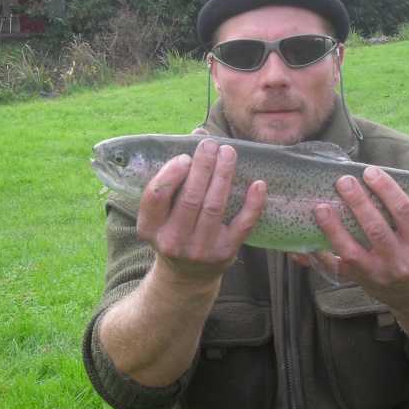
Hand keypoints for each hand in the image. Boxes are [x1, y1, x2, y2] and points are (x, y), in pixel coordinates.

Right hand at [136, 138, 266, 287]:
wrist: (187, 276)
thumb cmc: (174, 229)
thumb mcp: (164, 210)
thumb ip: (176, 173)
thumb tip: (197, 133)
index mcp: (150, 227)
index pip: (156, 196)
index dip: (172, 173)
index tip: (185, 156)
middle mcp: (172, 241)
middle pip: (191, 198)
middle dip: (203, 167)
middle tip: (211, 146)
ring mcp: (200, 249)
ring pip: (215, 207)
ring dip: (224, 176)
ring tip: (229, 153)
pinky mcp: (225, 254)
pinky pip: (242, 226)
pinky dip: (253, 204)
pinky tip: (258, 184)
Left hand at [310, 166, 408, 311]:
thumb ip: (402, 217)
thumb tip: (370, 180)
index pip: (404, 212)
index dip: (387, 190)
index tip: (370, 172)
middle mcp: (401, 262)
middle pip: (376, 229)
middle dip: (358, 203)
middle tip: (343, 182)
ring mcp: (379, 274)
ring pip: (352, 251)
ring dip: (334, 228)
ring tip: (321, 208)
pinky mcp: (361, 281)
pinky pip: (335, 268)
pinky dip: (316, 257)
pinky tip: (298, 247)